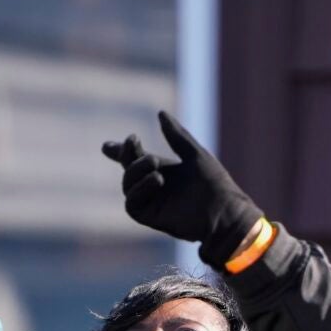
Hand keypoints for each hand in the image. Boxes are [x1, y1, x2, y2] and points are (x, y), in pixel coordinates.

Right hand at [100, 111, 265, 266]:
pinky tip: (157, 179)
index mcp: (163, 170)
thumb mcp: (194, 154)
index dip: (120, 152)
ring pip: (127, 185)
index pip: (135, 159)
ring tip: (155, 163)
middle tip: (133, 141)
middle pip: (128, 168)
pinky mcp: (151, 217)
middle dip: (126, 154)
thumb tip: (160, 113)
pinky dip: (139, 189)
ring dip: (136, 170)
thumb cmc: (214, 184)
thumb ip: (176, 136)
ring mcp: (151, 202)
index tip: (106, 146)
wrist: (224, 212)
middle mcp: (154, 186)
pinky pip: (132, 204)